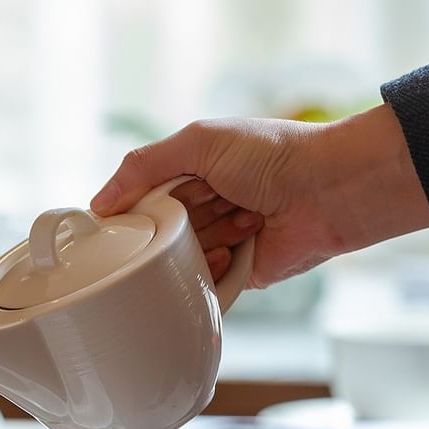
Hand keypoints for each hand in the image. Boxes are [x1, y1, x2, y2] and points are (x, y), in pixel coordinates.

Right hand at [90, 104, 428, 288]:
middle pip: (159, 231)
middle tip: (214, 198)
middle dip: (180, 218)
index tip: (135, 209)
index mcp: (194, 172)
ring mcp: (221, 242)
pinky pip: (203, 287)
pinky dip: (209, 272)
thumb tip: (99, 203)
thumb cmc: (273, 155)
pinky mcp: (239, 275)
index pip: (142, 198)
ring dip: (205, 238)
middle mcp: (205, 208)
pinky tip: (231, 251)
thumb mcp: (198, 141)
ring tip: (242, 216)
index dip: (138, 204)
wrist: (329, 190)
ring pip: (179, 259)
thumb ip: (142, 166)